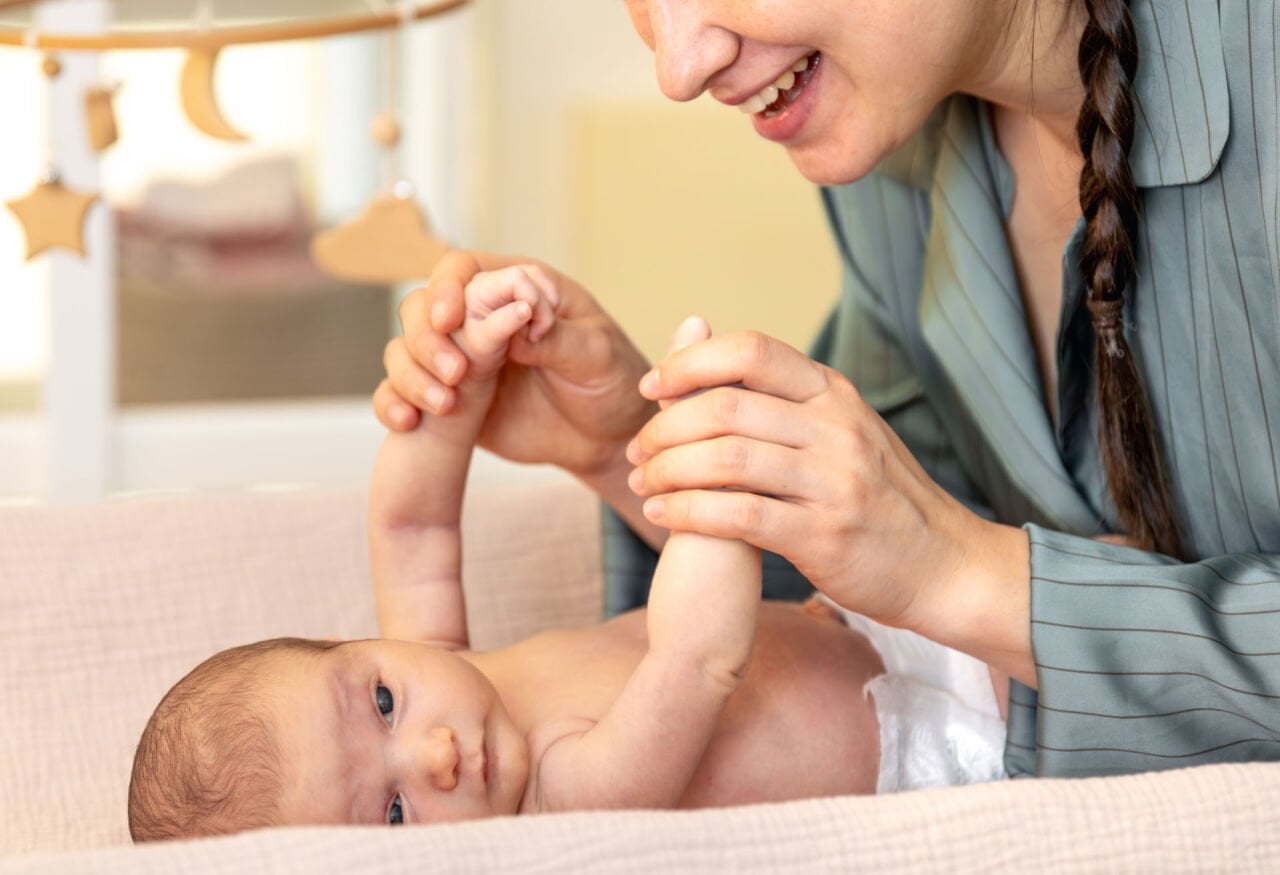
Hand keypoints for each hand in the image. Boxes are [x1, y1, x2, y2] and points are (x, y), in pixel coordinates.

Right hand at [375, 251, 653, 477]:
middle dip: (424, 337)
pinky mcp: (451, 399)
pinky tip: (408, 423)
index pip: (462, 269)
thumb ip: (558, 338)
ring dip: (411, 373)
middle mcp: (480, 319)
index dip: (446, 287)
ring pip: (405, 349)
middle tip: (454, 373)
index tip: (449, 320)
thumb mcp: (597, 357)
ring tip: (446, 406)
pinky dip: (394, 403)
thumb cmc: (612, 383)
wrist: (606, 439)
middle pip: (421, 307)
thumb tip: (515, 324)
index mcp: (517, 289)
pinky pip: (403, 393)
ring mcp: (461, 359)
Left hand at [625, 331, 1026, 641]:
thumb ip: (778, 396)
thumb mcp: (840, 429)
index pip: (750, 351)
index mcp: (834, 394)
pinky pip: (738, 515)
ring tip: (643, 482)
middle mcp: (836, 428)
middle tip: (638, 449)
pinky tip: (662, 516)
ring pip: (726, 459)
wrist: (945, 566)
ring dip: (667, 470)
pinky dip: (688, 512)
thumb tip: (704, 342)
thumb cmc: (879, 497)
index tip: (652, 388)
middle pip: (726, 406)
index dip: (688, 363)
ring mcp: (834, 482)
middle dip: (664, 427)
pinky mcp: (824, 535)